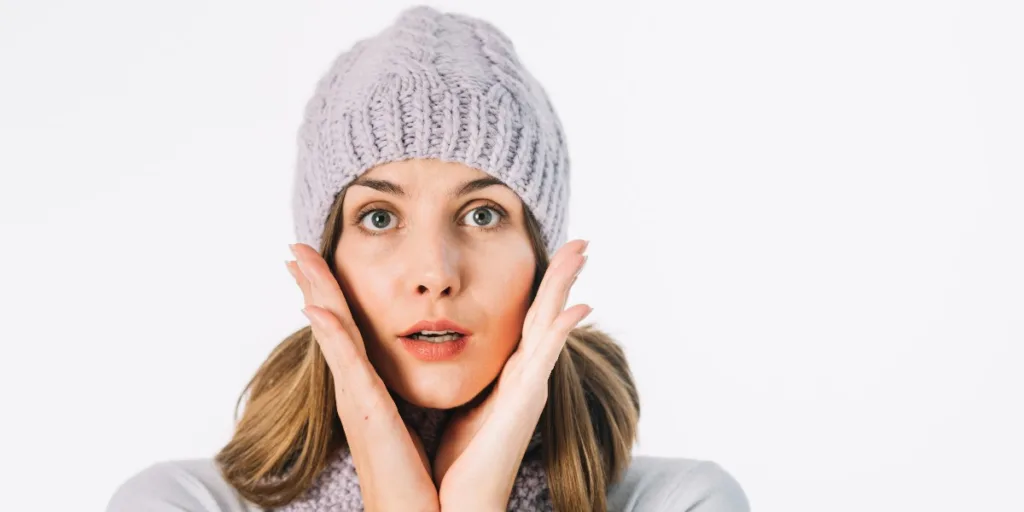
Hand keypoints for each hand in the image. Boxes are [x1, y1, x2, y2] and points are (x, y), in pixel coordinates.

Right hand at [287, 243, 437, 511]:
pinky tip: (317, 310)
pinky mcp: (366, 413)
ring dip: (316, 294)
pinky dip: (330, 336)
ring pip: (332, 334)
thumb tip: (418, 367)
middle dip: (314, 283)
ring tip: (298, 258)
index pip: (349, 329)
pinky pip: (347, 366)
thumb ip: (408, 394)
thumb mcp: (413, 423)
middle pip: (331, 323)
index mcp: (370, 389)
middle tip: (296, 246)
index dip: (332, 294)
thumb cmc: (422, 476)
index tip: (319, 260)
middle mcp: (356, 389)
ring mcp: (356, 399)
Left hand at [433, 239, 591, 509]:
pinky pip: (547, 357)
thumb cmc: (458, 462)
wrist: (459, 504)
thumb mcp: (462, 406)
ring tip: (582, 253)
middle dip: (562, 276)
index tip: (551, 254)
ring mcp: (530, 388)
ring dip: (566, 288)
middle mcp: (526, 377)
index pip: (529, 320)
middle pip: (546, 313)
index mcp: (510, 375)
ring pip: (551, 325)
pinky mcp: (526, 403)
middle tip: (580, 241)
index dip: (542, 288)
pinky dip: (563, 330)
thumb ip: (469, 381)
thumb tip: (453, 356)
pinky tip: (579, 306)